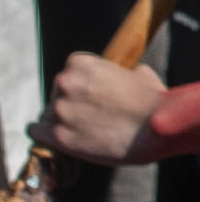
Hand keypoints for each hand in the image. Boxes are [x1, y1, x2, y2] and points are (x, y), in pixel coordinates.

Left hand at [42, 54, 166, 165]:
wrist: (159, 127)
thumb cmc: (154, 100)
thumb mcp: (139, 74)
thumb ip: (120, 74)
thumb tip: (123, 77)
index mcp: (80, 64)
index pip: (72, 70)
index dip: (85, 82)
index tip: (94, 93)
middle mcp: (64, 84)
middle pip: (59, 91)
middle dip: (73, 100)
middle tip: (92, 113)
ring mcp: (60, 111)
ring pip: (50, 112)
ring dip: (63, 118)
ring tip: (84, 129)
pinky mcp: (58, 137)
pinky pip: (38, 132)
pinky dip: (44, 133)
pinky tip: (55, 136)